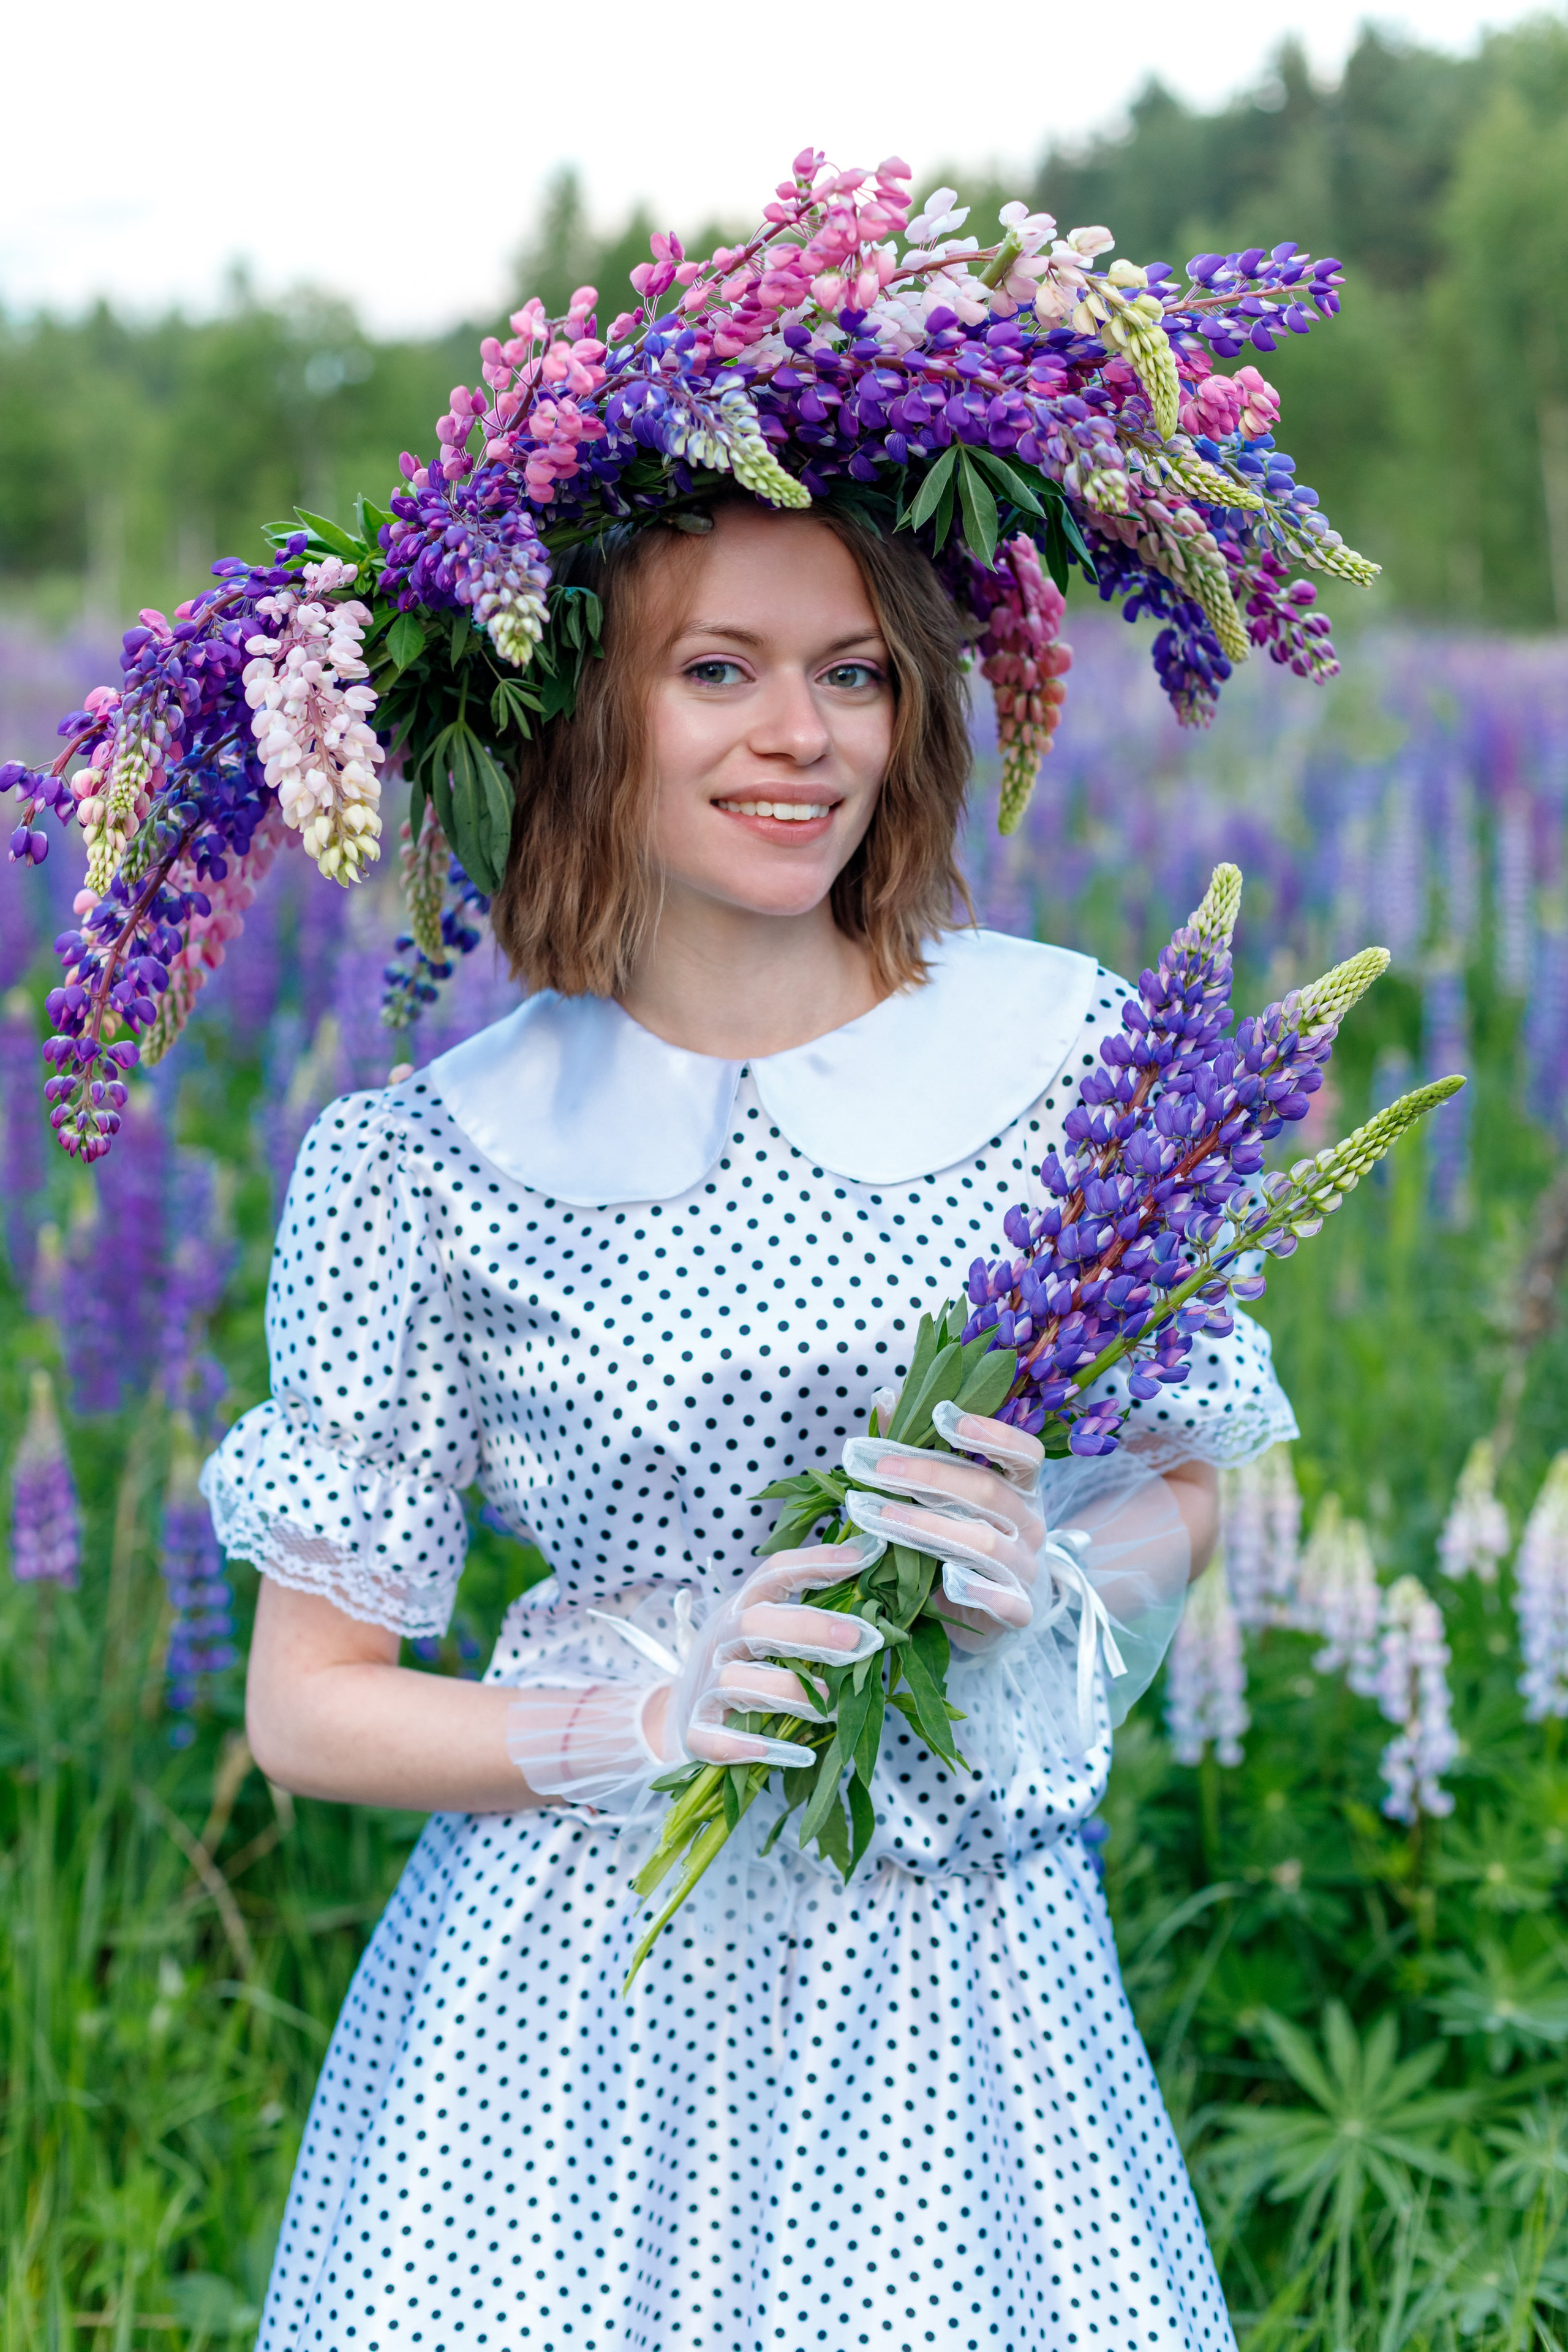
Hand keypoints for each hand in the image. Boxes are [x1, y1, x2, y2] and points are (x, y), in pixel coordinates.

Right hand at [660, 1541, 884, 1768]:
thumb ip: (807, 1618)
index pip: (774, 1574)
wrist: (675, 1714)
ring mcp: (704, 1687)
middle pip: (755, 1624)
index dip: (817, 1562)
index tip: (866, 1556)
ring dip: (789, 1691)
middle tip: (860, 1640)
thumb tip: (879, 1604)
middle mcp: (720, 1642)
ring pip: (736, 1681)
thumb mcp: (762, 1631)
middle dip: (809, 1629)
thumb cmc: (739, 1665)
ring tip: (835, 1704)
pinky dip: (749, 1746)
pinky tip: (792, 1754)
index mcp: (741, 1609)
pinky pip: (714, 1740)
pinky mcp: (696, 1732)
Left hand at [840, 1402, 1046, 1649]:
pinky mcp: (1018, 1610)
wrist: (989, 1612)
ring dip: (927, 1527)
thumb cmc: (962, 1539)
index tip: (943, 1415)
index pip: (1025, 1453)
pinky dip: (978, 1591)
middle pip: (988, 1492)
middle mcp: (1030, 1525)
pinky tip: (947, 1583)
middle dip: (929, 1476)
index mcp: (1020, 1490)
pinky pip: (1006, 1601)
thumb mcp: (946, 1495)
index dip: (991, 1433)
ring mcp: (1026, 1569)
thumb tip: (886, 1399)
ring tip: (878, 1516)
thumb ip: (919, 1447)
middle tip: (877, 1469)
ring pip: (983, 1542)